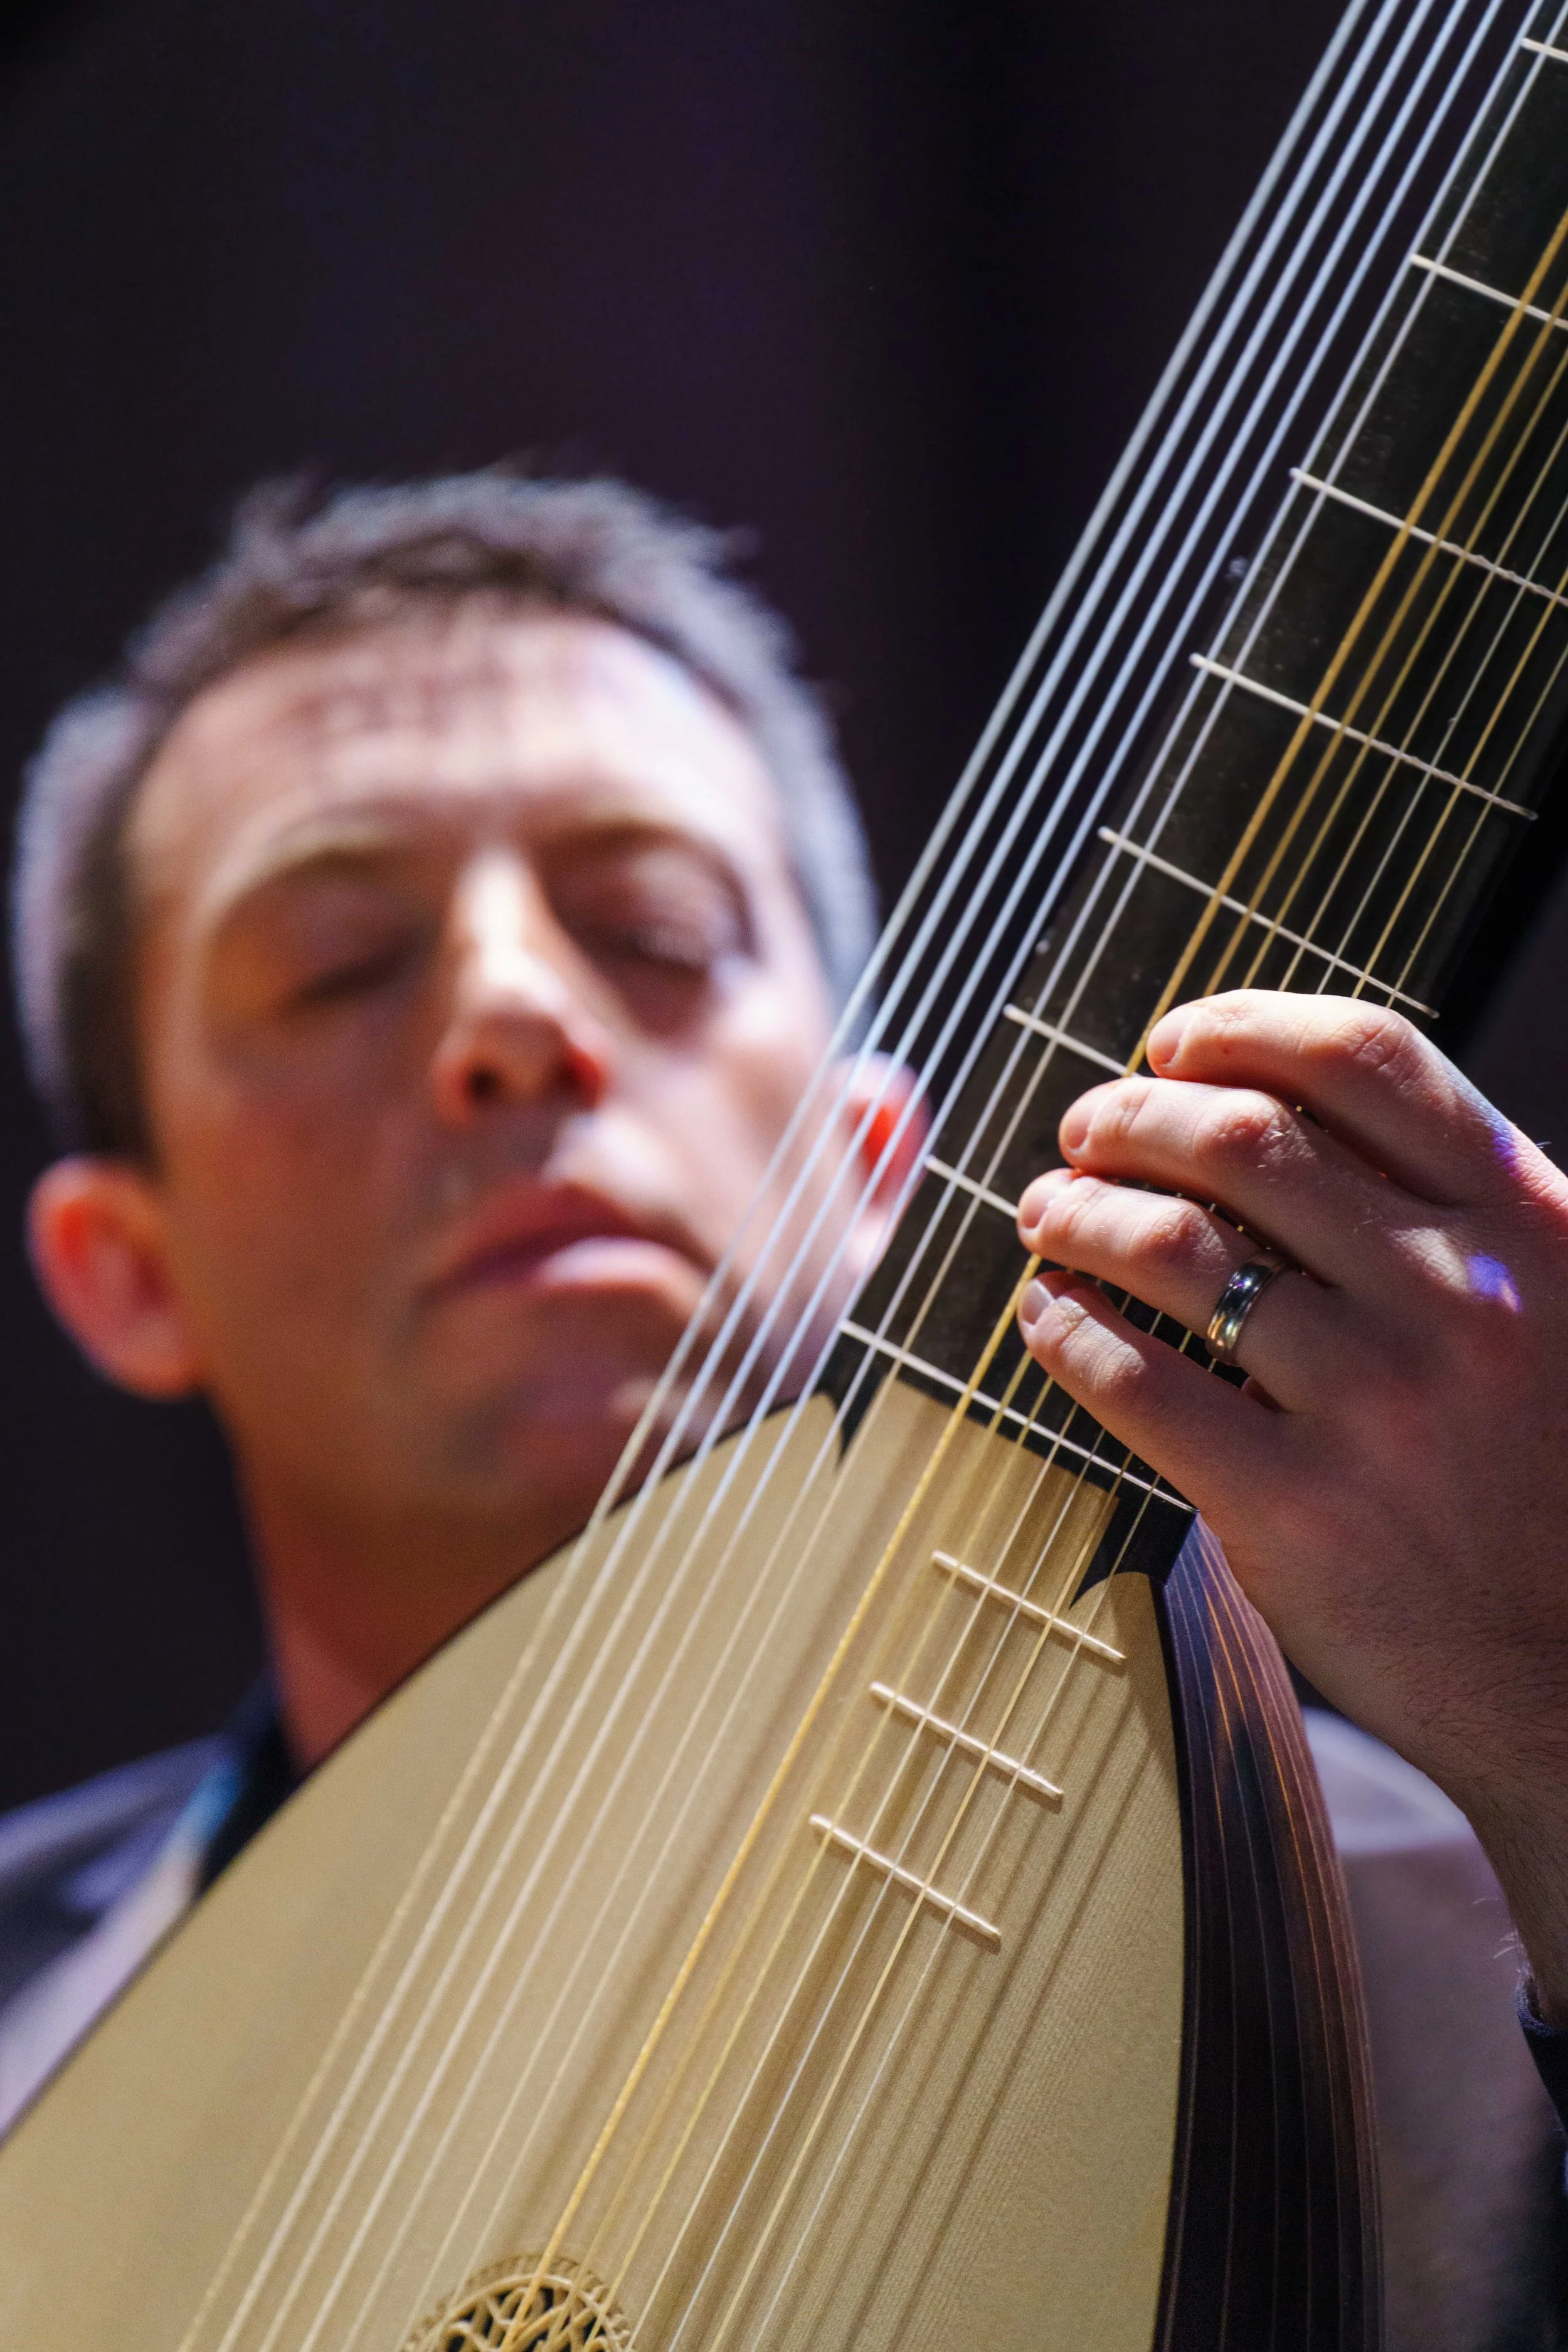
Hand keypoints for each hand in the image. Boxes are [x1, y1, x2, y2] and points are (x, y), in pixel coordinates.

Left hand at [1014, 988, 1567, 2016]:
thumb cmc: (1550, 1475)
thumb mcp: (1559, 1309)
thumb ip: (1454, 1208)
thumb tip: (1281, 1106)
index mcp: (1528, 1224)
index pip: (1364, 1059)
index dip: (1242, 1028)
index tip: (1173, 1042)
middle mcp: (1456, 1295)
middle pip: (1241, 1138)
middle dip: (1131, 1116)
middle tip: (1083, 1131)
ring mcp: (1374, 1404)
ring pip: (1173, 1249)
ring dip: (1080, 1212)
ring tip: (1047, 1213)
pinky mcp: (1293, 1510)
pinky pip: (1134, 1382)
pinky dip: (1066, 1329)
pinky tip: (1046, 1315)